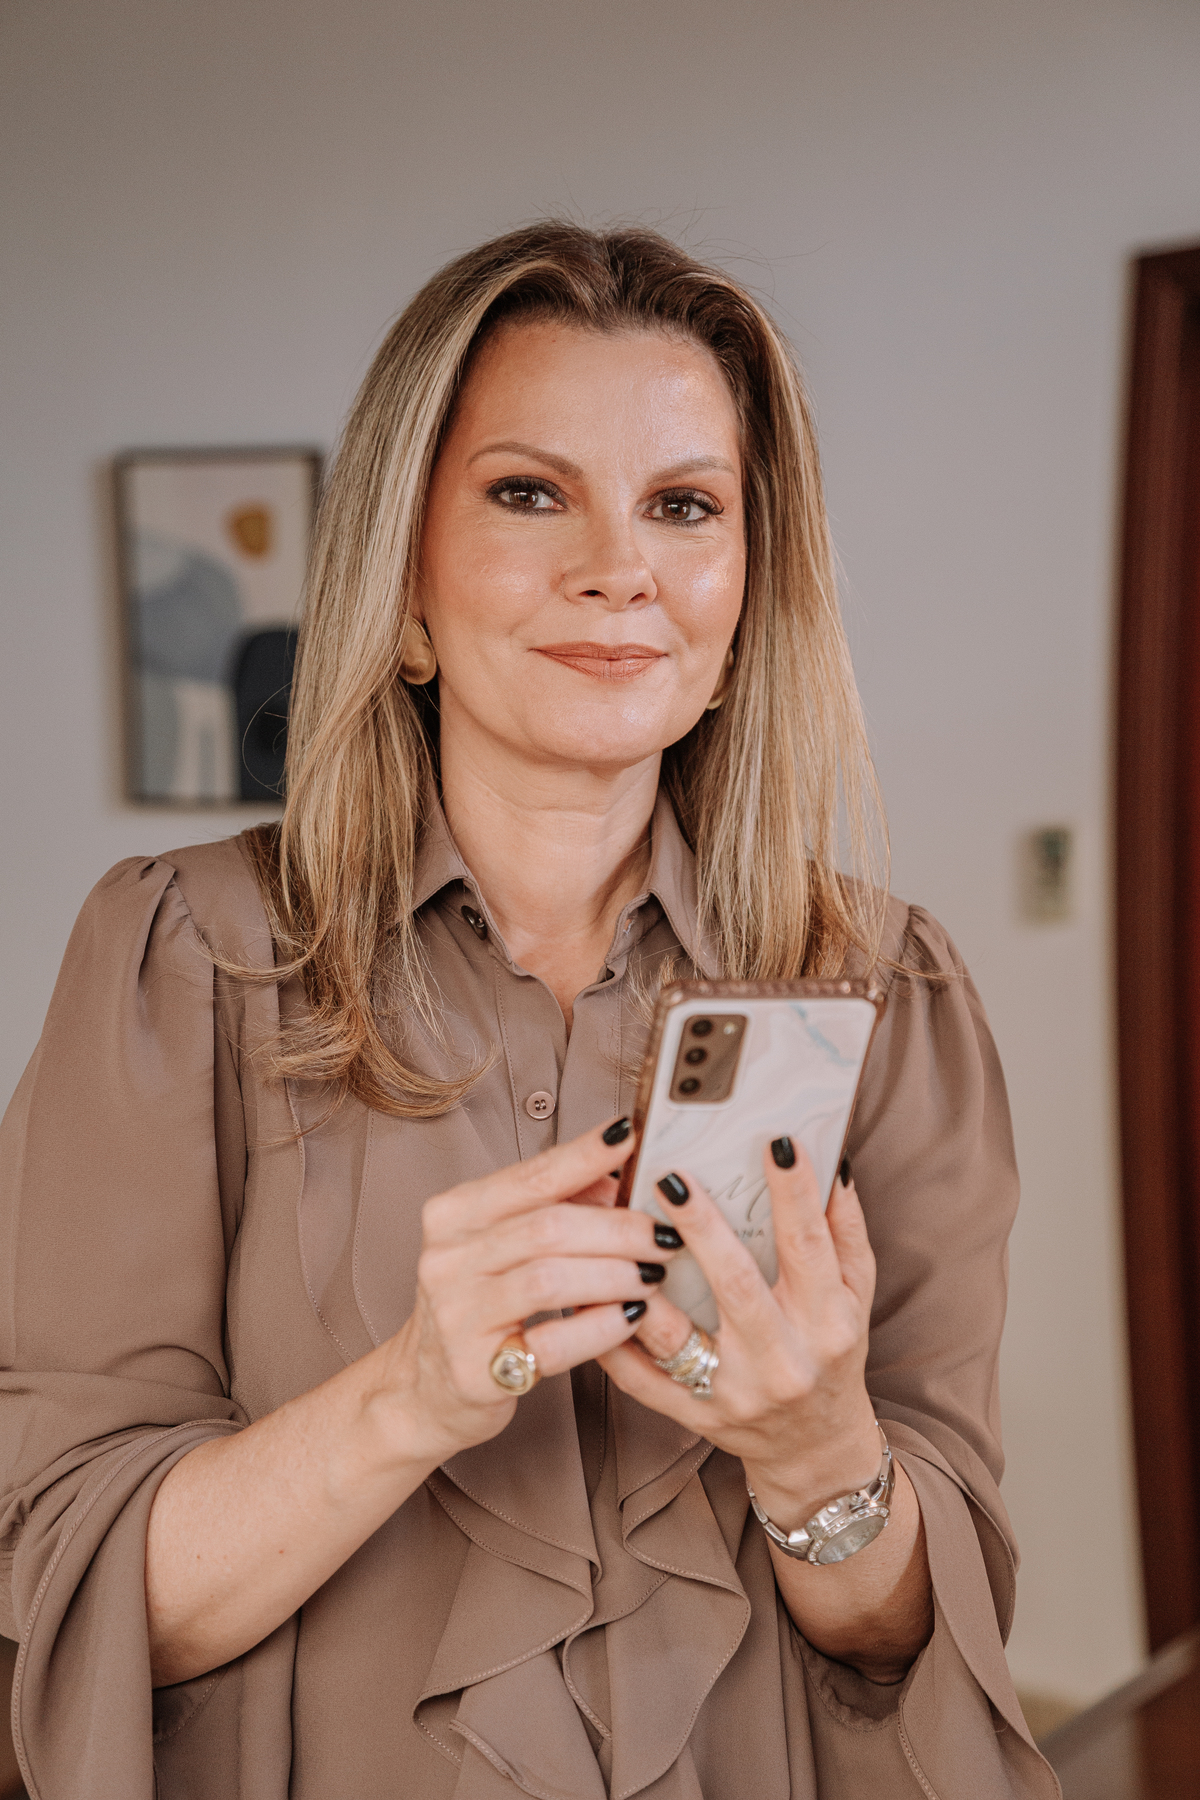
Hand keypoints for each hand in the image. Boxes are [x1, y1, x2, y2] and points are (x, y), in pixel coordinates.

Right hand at [369, 1118, 672, 1466]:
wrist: (426, 1387)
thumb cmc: (476, 1306)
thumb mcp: (501, 1246)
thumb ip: (554, 1206)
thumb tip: (615, 1173)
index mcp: (453, 1215)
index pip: (530, 1176)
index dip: (585, 1156)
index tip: (630, 1137)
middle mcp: (446, 1260)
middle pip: (548, 1228)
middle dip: (619, 1228)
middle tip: (664, 1234)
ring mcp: (456, 1316)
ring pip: (550, 1280)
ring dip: (615, 1274)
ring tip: (654, 1275)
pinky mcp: (475, 1370)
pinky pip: (552, 1342)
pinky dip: (601, 1328)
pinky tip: (631, 1318)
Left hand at [598, 1141, 880, 1527]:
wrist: (816, 1449)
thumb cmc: (833, 1354)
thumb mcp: (855, 1297)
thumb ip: (845, 1233)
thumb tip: (831, 1167)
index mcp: (828, 1323)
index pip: (809, 1247)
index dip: (794, 1194)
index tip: (775, 1142)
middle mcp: (783, 1360)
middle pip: (736, 1284)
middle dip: (702, 1228)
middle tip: (670, 1176)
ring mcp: (733, 1393)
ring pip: (676, 1335)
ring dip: (641, 1284)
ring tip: (614, 1232)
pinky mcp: (694, 1417)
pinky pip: (641, 1379)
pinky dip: (611, 1340)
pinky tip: (587, 1297)